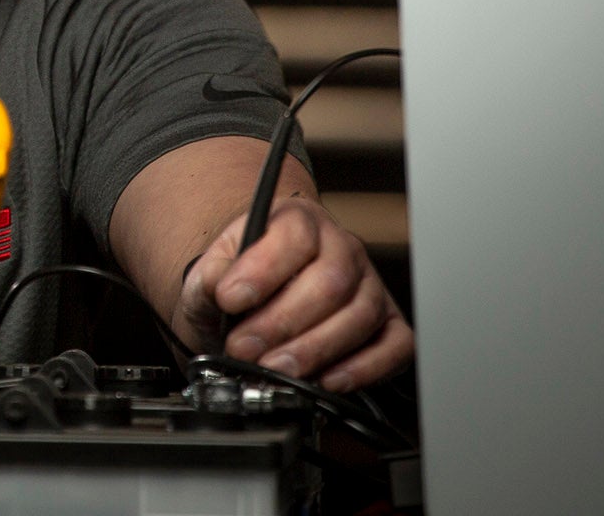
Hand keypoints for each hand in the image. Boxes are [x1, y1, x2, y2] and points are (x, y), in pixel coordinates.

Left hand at [177, 196, 412, 391]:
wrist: (251, 304)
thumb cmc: (236, 285)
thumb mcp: (209, 274)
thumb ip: (209, 277)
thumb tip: (217, 286)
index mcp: (298, 221)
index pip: (294, 235)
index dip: (263, 269)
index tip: (229, 299)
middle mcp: (342, 248)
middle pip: (330, 281)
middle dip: (283, 322)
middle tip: (245, 348)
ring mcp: (370, 286)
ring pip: (361, 315)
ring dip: (314, 350)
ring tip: (274, 369)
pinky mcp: (388, 325)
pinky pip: (395, 346)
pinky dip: (364, 369)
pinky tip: (327, 381)